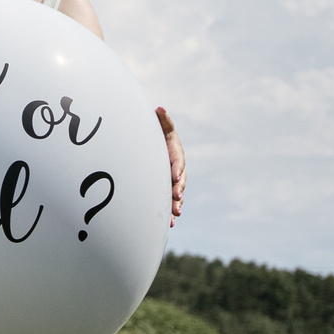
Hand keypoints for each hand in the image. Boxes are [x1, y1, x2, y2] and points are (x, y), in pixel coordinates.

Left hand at [156, 106, 185, 224]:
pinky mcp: (165, 190)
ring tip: (174, 215)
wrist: (153, 147)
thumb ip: (162, 121)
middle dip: (178, 190)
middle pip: (179, 181)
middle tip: (176, 199)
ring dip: (175, 205)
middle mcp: (176, 170)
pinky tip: (168, 225)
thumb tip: (159, 108)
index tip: (175, 176)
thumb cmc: (156, 136)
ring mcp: (172, 181)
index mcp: (175, 154)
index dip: (177, 169)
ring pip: (176, 194)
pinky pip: (169, 202)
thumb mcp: (160, 128)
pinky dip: (169, 213)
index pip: (177, 162)